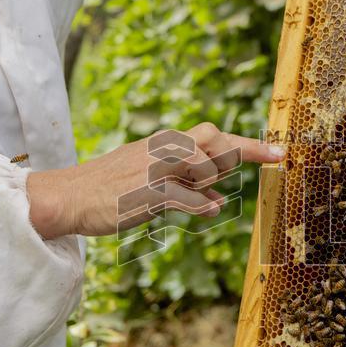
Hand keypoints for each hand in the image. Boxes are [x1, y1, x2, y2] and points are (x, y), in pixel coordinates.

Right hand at [26, 123, 284, 238]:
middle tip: (268, 160)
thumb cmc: (108, 191)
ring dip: (214, 178)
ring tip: (205, 195)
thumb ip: (184, 186)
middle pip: (212, 137)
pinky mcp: (144, 193)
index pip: (211, 136)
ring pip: (201, 162)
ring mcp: (153, 170)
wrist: (65, 197)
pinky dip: (201, 203)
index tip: (280, 152)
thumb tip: (219, 200)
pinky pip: (183, 196)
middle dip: (242, 149)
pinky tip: (211, 210)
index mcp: (162, 144)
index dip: (248, 145)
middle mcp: (161, 150)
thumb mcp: (148, 180)